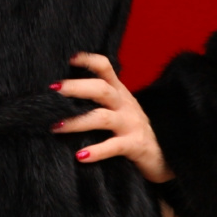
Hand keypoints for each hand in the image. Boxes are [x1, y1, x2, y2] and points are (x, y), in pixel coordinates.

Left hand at [51, 52, 173, 182]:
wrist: (162, 157)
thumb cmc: (131, 131)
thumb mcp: (118, 110)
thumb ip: (97, 101)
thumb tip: (60, 98)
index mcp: (119, 92)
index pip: (105, 68)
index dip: (88, 60)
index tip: (69, 59)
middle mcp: (125, 104)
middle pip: (101, 89)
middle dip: (76, 87)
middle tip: (53, 89)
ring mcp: (131, 124)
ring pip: (102, 117)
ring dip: (77, 122)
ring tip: (56, 126)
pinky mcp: (135, 145)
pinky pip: (114, 146)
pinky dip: (97, 151)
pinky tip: (80, 155)